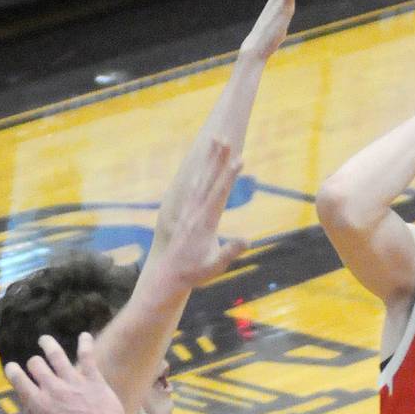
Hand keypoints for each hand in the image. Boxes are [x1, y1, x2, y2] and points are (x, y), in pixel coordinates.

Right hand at [4, 332, 126, 413]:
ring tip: (44, 340)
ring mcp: (73, 382)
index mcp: (39, 403)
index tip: (11, 367)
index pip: (19, 381)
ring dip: (48, 344)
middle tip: (36, 363)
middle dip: (34, 363)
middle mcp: (53, 389)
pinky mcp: (92, 379)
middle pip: (36, 365)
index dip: (13, 371)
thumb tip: (33, 406)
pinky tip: (85, 335)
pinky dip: (85, 343)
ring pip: (56, 355)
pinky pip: (87, 356)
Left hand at [159, 138, 247, 291]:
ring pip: (200, 179)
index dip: (229, 176)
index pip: (219, 194)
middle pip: (208, 179)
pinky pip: (193, 187)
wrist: (167, 275)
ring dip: (208, 160)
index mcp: (204, 222)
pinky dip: (199, 172)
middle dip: (217, 159)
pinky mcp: (185, 212)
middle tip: (224, 138)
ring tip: (214, 141)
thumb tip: (247, 240)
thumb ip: (229, 252)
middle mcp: (195, 212)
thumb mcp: (214, 267)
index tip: (238, 159)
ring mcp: (189, 210)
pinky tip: (202, 163)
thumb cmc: (193, 273)